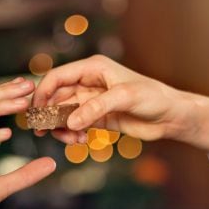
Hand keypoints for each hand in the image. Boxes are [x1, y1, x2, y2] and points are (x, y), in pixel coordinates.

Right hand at [33, 55, 208, 157]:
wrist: (172, 116)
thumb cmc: (154, 98)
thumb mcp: (125, 98)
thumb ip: (96, 108)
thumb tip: (70, 122)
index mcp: (93, 68)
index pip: (58, 77)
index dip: (43, 92)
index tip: (36, 112)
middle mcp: (89, 83)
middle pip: (56, 97)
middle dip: (49, 114)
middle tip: (44, 132)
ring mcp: (92, 102)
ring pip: (64, 114)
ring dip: (61, 127)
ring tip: (72, 139)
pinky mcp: (98, 118)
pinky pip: (75, 126)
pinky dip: (73, 134)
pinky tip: (81, 140)